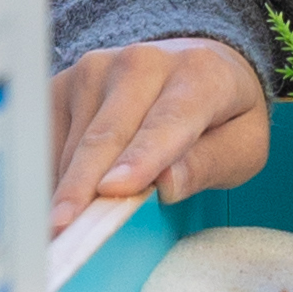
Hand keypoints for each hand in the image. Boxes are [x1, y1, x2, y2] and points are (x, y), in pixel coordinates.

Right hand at [51, 37, 270, 230]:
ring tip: (64, 229)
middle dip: (82, 184)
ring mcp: (96, 70)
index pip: (166, 123)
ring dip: (67, 189)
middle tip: (64, 229)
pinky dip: (53, 176)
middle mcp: (141, 63)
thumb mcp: (243, 144)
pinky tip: (62, 201)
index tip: (113, 189)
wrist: (195, 62)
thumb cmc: (220, 114)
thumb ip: (211, 163)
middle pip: (106, 136)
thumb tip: (166, 184)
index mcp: (199, 75)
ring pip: (74, 144)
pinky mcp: (64, 83)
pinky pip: (49, 140)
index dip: (139, 157)